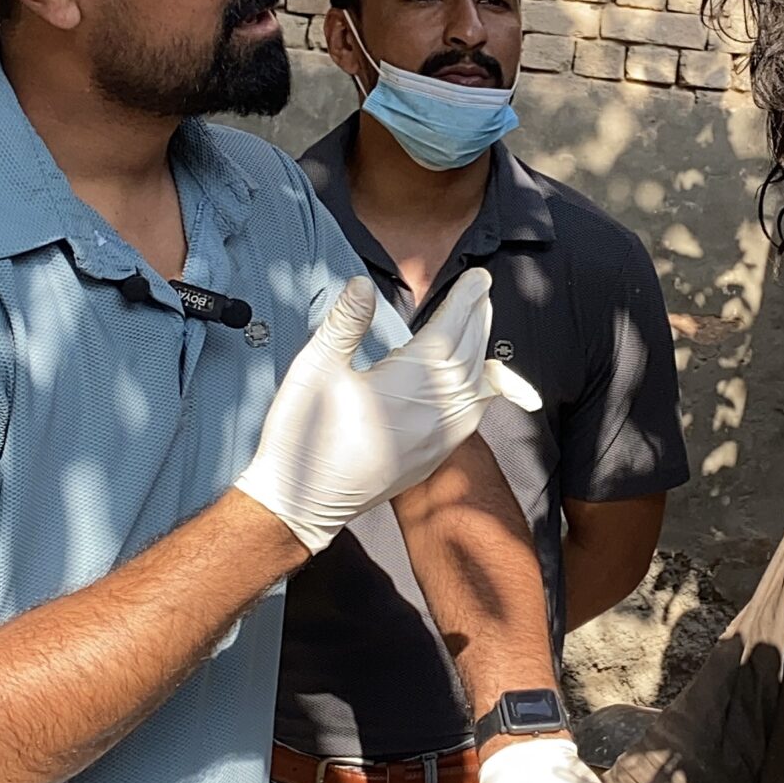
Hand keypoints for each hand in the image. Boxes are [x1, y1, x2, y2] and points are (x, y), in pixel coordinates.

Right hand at [235, 269, 539, 553]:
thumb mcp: (314, 370)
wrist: (302, 504)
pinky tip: (479, 378)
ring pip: (474, 386)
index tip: (476, 278)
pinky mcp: (432, 457)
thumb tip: (363, 286)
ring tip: (479, 322)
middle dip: (476, 318)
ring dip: (479, 350)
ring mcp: (436, 439)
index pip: (447, 334)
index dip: (463, 302)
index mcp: (404, 387)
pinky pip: (472, 417)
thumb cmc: (302, 438)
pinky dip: (481, 389)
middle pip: (467, 356)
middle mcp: (430, 414)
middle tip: (480, 289)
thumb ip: (344, 324)